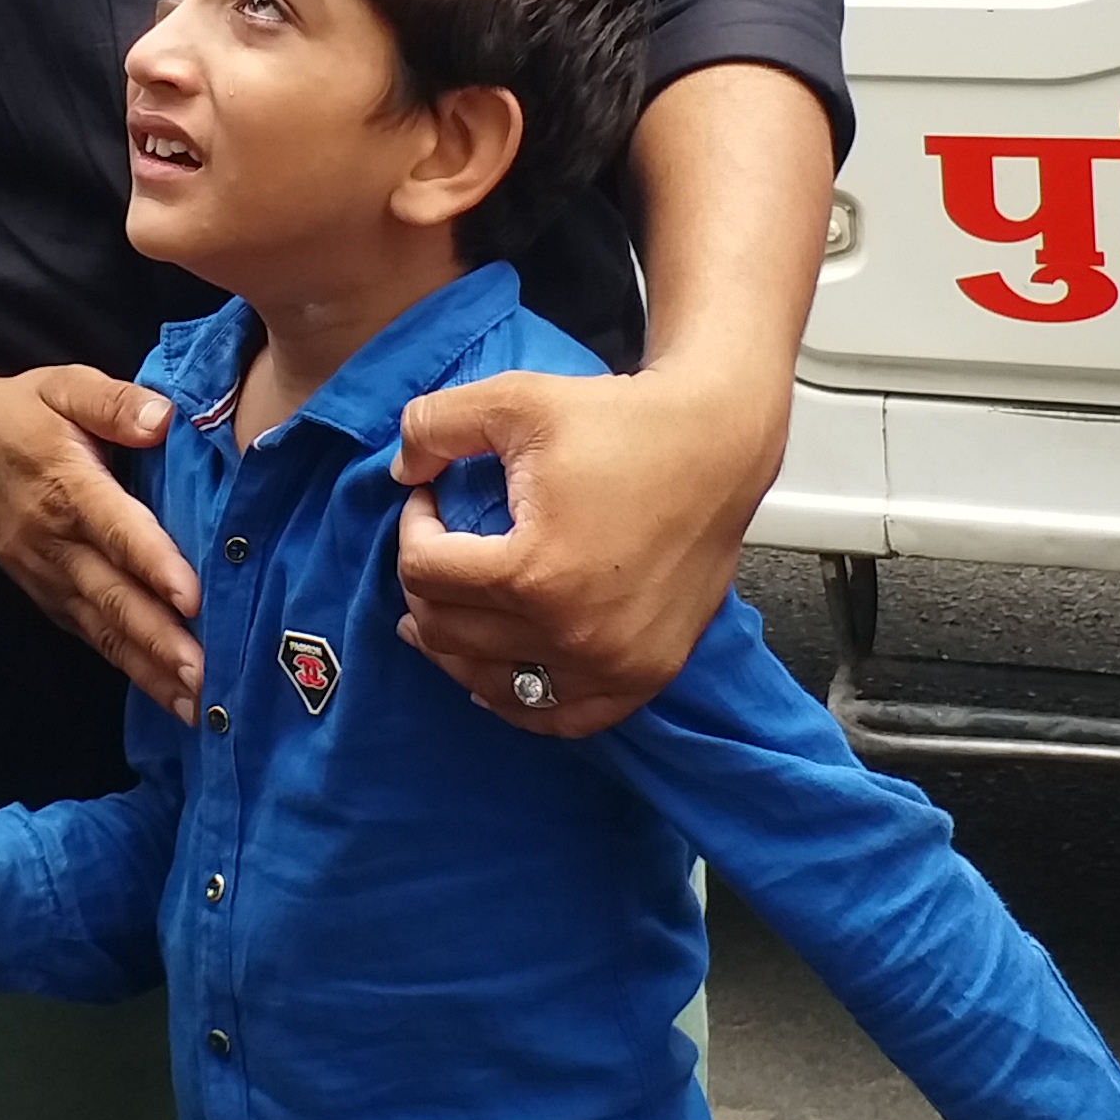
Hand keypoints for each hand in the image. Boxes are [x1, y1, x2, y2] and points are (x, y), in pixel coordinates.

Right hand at [0, 366, 197, 711]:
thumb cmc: (21, 414)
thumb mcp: (63, 385)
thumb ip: (114, 401)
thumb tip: (163, 419)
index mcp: (67, 484)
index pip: (116, 528)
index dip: (153, 562)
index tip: (192, 597)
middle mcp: (56, 542)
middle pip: (112, 596)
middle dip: (160, 640)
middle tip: (206, 676)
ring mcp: (48, 577)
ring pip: (105, 628)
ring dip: (150, 669)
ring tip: (198, 706)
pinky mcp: (48, 597)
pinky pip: (94, 637)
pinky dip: (130, 670)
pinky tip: (168, 696)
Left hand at [391, 359, 777, 737]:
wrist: (718, 444)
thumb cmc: (622, 422)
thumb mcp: (516, 400)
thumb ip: (436, 426)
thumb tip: (401, 469)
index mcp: (533, 573)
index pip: (425, 574)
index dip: (413, 529)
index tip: (431, 500)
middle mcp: (571, 633)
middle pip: (448, 633)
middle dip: (427, 583)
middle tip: (440, 545)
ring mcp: (612, 664)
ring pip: (492, 683)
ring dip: (456, 645)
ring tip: (447, 609)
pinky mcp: (645, 674)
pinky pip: (562, 719)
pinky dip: (520, 700)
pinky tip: (495, 673)